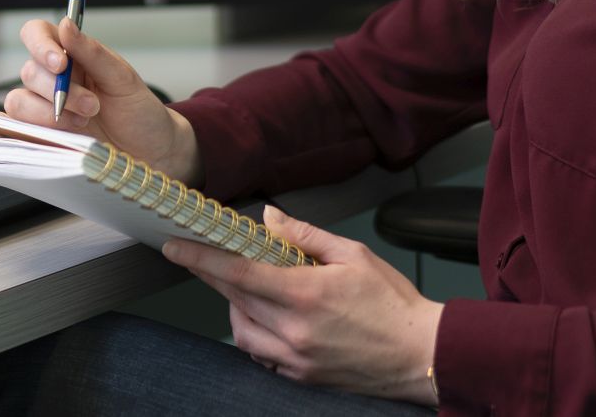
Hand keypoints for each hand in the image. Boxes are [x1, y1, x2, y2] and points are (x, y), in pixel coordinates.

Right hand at [4, 16, 201, 184]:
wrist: (150, 152)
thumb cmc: (139, 111)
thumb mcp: (123, 79)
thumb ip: (92, 52)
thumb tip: (66, 24)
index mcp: (70, 55)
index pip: (37, 34)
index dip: (40, 45)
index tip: (60, 65)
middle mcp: (52, 78)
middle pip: (29, 71)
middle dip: (59, 91)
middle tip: (92, 106)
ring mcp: (43, 107)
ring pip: (18, 101)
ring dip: (48, 114)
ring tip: (83, 123)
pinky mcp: (39, 135)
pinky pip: (12, 129)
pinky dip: (16, 131)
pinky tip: (43, 136)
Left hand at [164, 204, 442, 404]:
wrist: (420, 353)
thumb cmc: (392, 302)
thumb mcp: (352, 255)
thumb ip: (305, 235)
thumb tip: (269, 218)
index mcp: (304, 294)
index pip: (237, 274)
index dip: (201, 259)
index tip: (175, 247)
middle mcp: (293, 330)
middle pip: (234, 300)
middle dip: (214, 276)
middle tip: (205, 258)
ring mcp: (295, 358)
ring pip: (242, 331)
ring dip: (236, 307)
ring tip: (252, 289)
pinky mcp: (302, 376)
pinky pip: (261, 354)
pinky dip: (256, 333)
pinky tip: (270, 318)